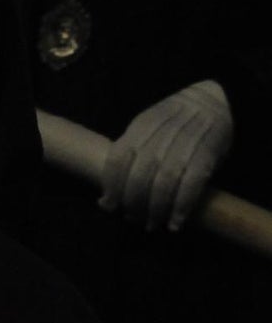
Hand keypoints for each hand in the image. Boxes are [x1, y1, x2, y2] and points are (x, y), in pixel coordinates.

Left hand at [99, 80, 232, 231]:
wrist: (214, 99)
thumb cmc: (174, 120)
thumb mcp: (149, 125)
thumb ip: (132, 150)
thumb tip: (110, 194)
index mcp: (142, 124)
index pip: (118, 158)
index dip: (111, 186)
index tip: (107, 205)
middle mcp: (161, 134)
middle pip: (140, 174)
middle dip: (132, 202)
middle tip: (132, 218)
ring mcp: (186, 143)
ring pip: (164, 181)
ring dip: (155, 209)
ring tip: (151, 223)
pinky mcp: (208, 154)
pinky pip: (192, 184)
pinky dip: (181, 206)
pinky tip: (174, 222)